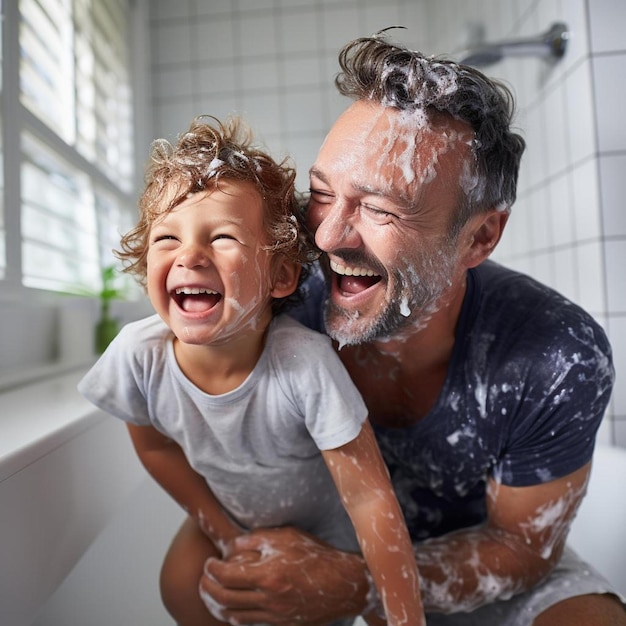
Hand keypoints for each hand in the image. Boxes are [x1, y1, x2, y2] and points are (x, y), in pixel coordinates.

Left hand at [200, 526, 369, 624]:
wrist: (343, 584)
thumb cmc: (316, 556)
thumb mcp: (287, 537)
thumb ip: (257, 539)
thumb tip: (233, 545)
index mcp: (268, 575)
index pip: (227, 576)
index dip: (212, 569)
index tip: (209, 562)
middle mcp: (268, 599)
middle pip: (224, 599)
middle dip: (208, 589)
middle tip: (204, 579)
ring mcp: (275, 615)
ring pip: (234, 617)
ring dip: (217, 606)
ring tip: (212, 594)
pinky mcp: (282, 624)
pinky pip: (251, 623)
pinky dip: (236, 615)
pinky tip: (234, 606)